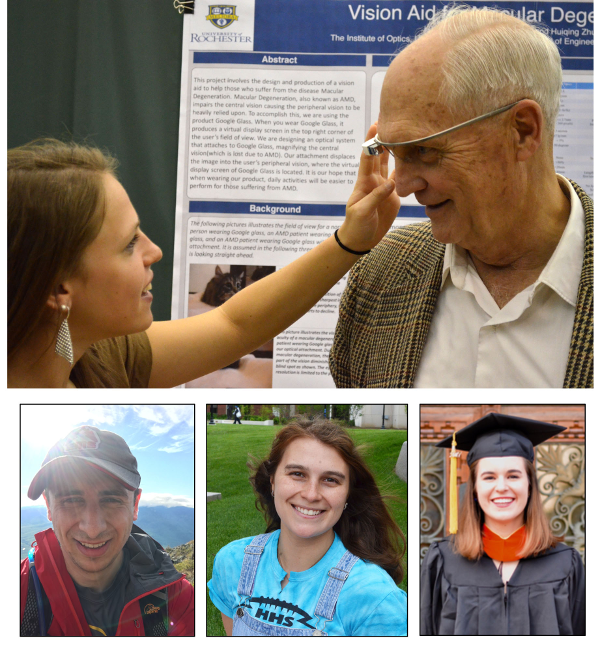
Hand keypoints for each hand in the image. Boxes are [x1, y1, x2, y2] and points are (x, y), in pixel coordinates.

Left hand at [337, 122, 399, 251]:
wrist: (360, 240)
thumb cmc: (356, 226)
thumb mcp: (363, 212)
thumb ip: (375, 197)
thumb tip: (391, 184)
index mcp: (364, 182)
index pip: (367, 157)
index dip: (371, 141)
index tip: (376, 124)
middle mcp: (374, 181)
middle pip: (380, 155)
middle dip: (384, 138)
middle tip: (392, 120)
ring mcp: (384, 187)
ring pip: (391, 164)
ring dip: (396, 150)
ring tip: (406, 134)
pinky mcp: (394, 196)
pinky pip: (401, 178)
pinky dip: (407, 168)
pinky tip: (415, 157)